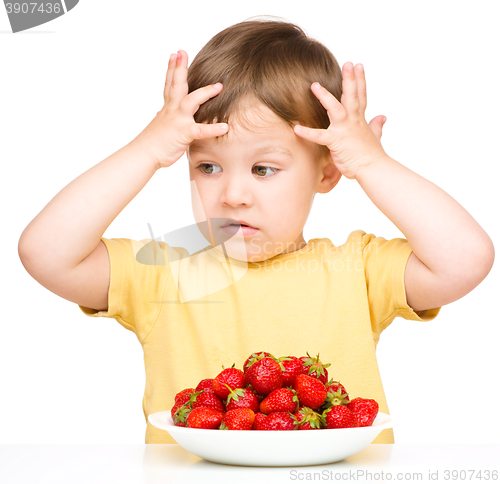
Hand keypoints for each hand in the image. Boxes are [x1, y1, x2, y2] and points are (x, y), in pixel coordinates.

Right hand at [130, 50, 228, 169]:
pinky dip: (214, 128)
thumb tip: (158, 113)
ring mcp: (178, 120)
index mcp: (167, 109)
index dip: (171, 69)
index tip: (174, 55)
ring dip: (205, 92)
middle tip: (182, 52)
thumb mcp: (159, 126)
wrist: (144, 154)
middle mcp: (172, 110)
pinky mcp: (184, 133)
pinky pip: (201, 130)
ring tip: (219, 86)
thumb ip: (163, 118)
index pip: (169, 85)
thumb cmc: (152, 144)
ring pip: (191, 101)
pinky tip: (225, 127)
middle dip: (180, 68)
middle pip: (177, 85)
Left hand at [294, 62, 387, 179]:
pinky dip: (307, 132)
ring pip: (335, 108)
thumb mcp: (375, 137)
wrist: (373, 169)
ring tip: (314, 85)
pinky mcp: (336, 141)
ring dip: (325, 97)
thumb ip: (377, 125)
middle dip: (350, 79)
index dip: (360, 80)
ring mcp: (345, 130)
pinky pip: (319, 136)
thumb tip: (382, 116)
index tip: (358, 65)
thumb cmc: (372, 156)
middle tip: (348, 62)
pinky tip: (296, 128)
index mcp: (360, 120)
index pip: (361, 96)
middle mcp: (354, 121)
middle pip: (352, 96)